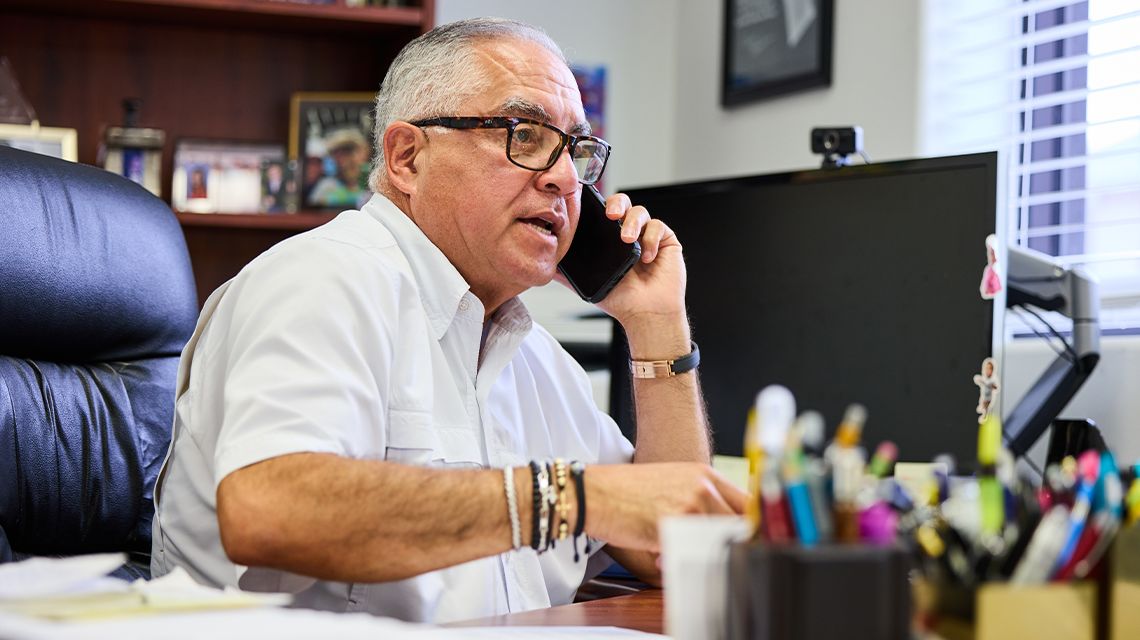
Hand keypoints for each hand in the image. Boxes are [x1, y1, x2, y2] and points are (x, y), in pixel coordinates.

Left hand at [562, 192, 686, 326]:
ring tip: (627, 240)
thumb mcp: (587, 283)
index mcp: (609, 239)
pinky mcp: (666, 241)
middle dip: (616, 203)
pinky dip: (651, 239)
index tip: (589, 207)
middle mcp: (628, 233)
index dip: (597, 205)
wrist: (646, 314)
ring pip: (640, 212)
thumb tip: (546, 262)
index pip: (602, 212)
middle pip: (622, 203)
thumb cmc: (621, 300)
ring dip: (632, 222)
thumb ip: (567, 272)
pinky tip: (646, 257)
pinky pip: (658, 227)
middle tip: (611, 215)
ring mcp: (648, 236)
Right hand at [582, 463, 746, 552]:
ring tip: (673, 551)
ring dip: (700, 553)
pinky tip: (659, 555)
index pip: (748, 504)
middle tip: (707, 554)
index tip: (745, 542)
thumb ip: (702, 500)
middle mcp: (702, 487)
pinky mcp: (674, 524)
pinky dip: (677, 560)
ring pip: (717, 542)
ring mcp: (690, 505)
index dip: (750, 528)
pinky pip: (691, 552)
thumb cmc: (626, 490)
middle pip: (739, 526)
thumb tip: (725, 527)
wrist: (593, 492)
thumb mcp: (672, 483)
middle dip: (726, 545)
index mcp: (704, 474)